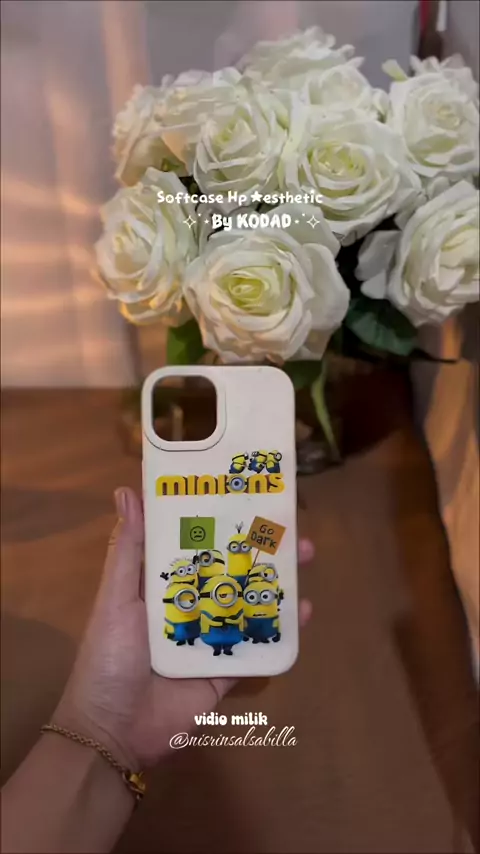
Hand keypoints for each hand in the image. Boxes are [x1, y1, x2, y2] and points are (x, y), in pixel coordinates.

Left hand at [54, 488, 313, 770]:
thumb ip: (127, 550)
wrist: (114, 732)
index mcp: (161, 587)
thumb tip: (127, 490)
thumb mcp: (116, 599)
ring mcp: (211, 639)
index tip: (243, 493)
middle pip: (230, 570)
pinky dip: (283, 630)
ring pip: (250, 603)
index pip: (193, 544)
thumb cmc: (110, 658)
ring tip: (305, 556)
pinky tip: (304, 611)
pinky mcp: (226, 671)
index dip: (217, 520)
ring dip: (277, 580)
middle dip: (259, 547)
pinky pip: (259, 646)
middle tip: (289, 524)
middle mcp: (189, 607)